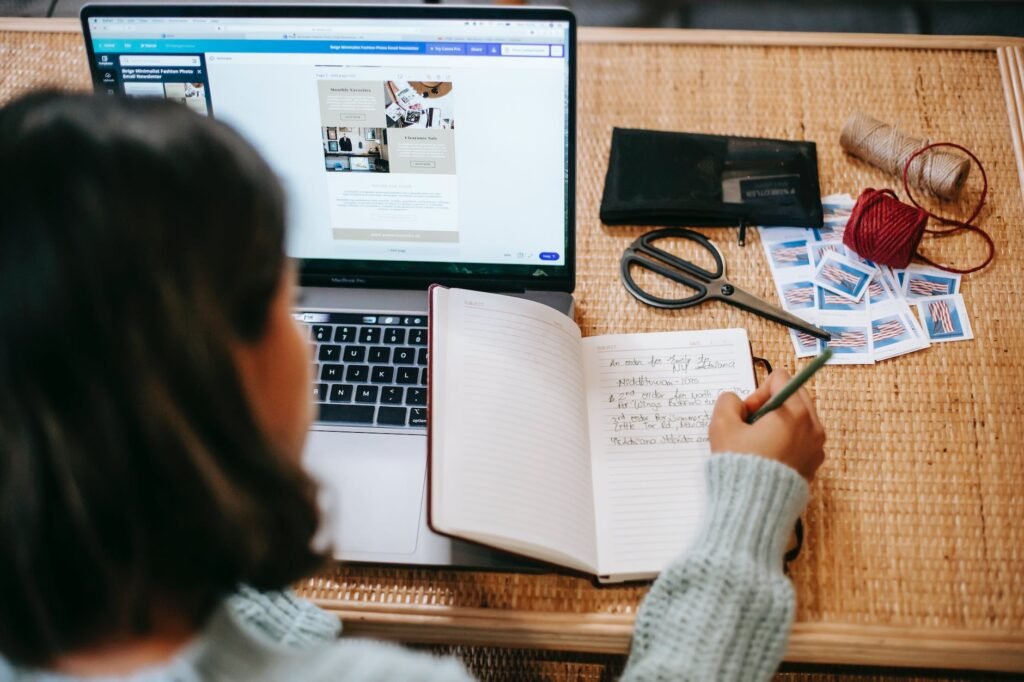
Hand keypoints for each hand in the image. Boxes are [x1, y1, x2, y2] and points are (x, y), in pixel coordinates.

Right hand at [708, 370, 825, 480]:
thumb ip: (727, 402)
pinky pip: (802, 438)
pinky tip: (768, 456)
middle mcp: (812, 426)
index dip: (757, 393)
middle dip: (770, 405)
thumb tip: (737, 403)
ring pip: (799, 417)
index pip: (780, 378)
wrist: (755, 506)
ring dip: (778, 422)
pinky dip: (786, 439)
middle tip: (751, 427)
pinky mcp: (814, 462)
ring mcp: (817, 445)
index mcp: (794, 412)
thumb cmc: (740, 466)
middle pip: (793, 394)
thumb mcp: (722, 426)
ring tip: (759, 443)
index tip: (747, 415)